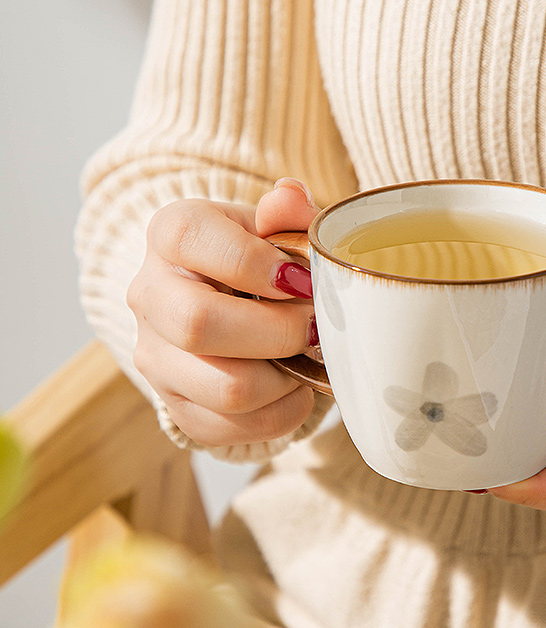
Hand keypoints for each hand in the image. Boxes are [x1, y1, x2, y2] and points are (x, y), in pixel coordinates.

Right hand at [128, 178, 318, 446]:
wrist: (228, 301)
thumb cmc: (262, 259)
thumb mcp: (277, 226)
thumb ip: (288, 211)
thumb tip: (290, 198)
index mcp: (171, 234)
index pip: (192, 240)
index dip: (256, 264)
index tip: (303, 280)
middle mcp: (150, 295)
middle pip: (199, 325)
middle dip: (278, 332)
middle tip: (314, 327)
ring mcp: (156, 356)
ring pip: (225, 388)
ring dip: (286, 379)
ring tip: (307, 360)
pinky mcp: (175, 406)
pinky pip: (232, 428)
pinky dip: (280, 414)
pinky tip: (293, 386)